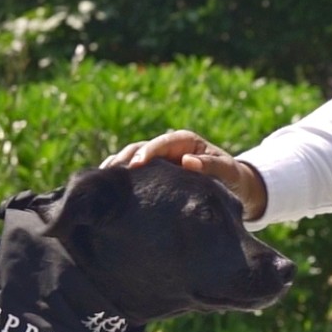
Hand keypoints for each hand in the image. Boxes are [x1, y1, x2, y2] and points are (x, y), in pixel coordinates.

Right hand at [101, 130, 267, 219]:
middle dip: (125, 160)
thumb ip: (211, 166)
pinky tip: (104, 190)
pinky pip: (131, 173)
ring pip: (131, 159)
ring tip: (100, 182)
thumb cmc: (231, 177)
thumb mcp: (228, 171)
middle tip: (110, 175)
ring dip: (116, 168)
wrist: (231, 187)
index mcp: (185, 141)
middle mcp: (168, 146)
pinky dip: (117, 179)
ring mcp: (157, 159)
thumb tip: (188, 162)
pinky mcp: (151, 173)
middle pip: (140, 148)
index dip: (148, 152)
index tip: (136, 165)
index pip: (162, 143)